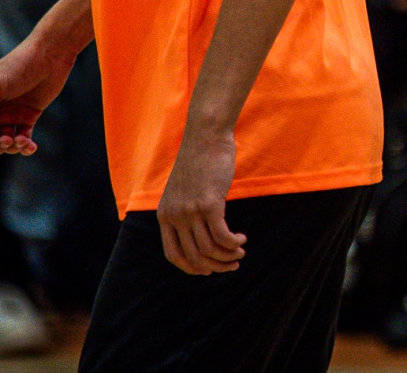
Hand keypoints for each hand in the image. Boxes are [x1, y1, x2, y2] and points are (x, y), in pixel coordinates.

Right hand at [0, 35, 75, 155]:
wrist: (51, 54)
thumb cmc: (20, 65)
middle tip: (6, 142)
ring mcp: (11, 113)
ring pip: (4, 140)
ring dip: (10, 147)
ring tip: (21, 142)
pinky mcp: (29, 115)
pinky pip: (23, 136)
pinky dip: (25, 145)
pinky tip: (30, 147)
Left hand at [156, 127, 245, 274]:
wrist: (205, 136)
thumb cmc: (199, 159)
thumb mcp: (183, 189)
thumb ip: (185, 209)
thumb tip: (199, 230)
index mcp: (165, 216)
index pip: (173, 255)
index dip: (192, 267)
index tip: (208, 269)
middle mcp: (174, 217)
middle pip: (194, 256)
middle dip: (215, 266)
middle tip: (232, 265)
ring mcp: (191, 211)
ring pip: (210, 249)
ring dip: (228, 256)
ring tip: (240, 253)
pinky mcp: (209, 204)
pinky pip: (222, 236)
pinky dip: (233, 243)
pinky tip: (242, 240)